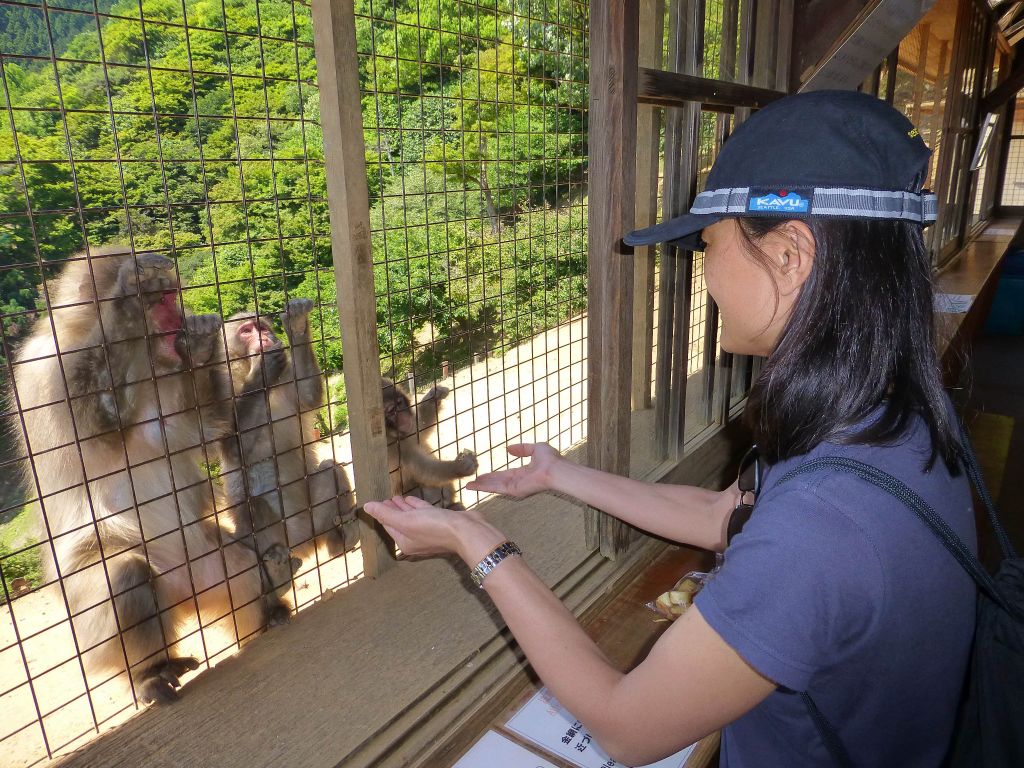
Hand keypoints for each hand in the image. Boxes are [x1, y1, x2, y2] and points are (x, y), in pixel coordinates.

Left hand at [363, 496, 505, 563]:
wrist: (467, 531)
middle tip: (385, 498)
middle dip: (392, 510)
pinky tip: (412, 499)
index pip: (388, 525)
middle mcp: (416, 538)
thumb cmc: (436, 528)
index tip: (376, 502)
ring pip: (412, 517)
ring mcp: (429, 531)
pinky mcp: (441, 522)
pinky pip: (424, 513)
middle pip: (399, 522)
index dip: (382, 513)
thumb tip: (366, 507)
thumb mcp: (406, 520)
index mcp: (405, 542)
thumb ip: (386, 513)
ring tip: (397, 497)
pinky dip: (417, 506)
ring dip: (403, 507)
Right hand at [466, 443, 560, 497]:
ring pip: (494, 487)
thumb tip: (508, 449)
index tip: (482, 474)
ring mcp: (515, 487)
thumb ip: (522, 448)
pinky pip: (496, 488)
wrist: (555, 468)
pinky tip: (475, 487)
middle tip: (471, 483)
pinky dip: (484, 488)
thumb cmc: (550, 459)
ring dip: (481, 486)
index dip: (492, 475)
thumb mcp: (535, 448)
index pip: (505, 474)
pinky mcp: (514, 490)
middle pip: (497, 482)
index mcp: (523, 473)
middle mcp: (518, 481)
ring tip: (468, 486)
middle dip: (484, 483)